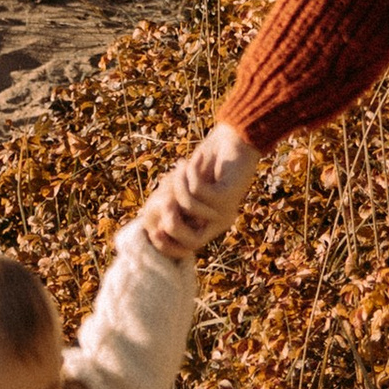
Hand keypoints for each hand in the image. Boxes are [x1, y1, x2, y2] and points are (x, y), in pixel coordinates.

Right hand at [141, 120, 257, 257]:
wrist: (236, 139)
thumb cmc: (207, 163)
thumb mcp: (182, 186)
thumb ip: (169, 206)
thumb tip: (153, 229)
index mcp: (209, 223)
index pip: (187, 249)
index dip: (168, 246)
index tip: (152, 231)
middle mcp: (219, 223)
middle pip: (191, 242)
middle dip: (172, 223)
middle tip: (165, 198)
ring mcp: (225, 211)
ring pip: (187, 207)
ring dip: (179, 182)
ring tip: (182, 165)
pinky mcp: (227, 197)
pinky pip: (196, 190)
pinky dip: (190, 171)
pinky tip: (196, 158)